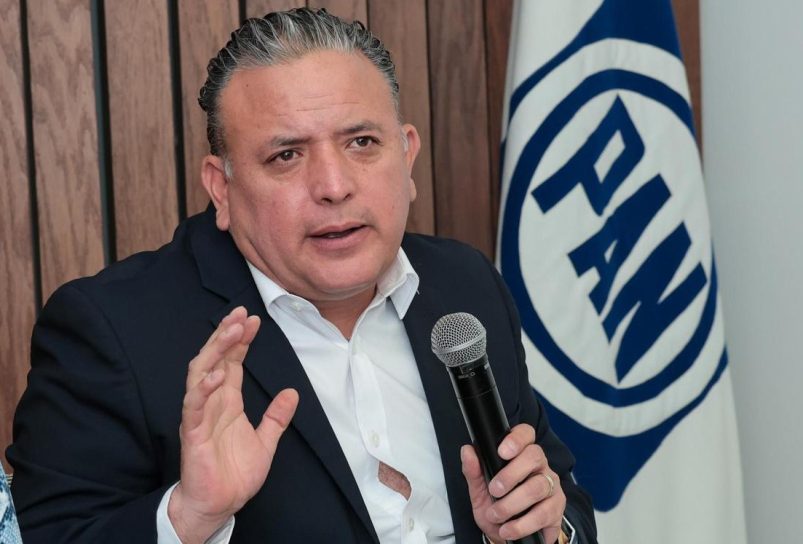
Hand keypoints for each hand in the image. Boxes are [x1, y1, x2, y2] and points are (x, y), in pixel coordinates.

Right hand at [168, 306, 298, 543]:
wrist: (219, 505)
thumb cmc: (235, 474)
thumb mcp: (266, 441)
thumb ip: (277, 417)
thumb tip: (292, 392)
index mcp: (227, 401)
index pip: (231, 362)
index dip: (240, 340)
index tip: (254, 320)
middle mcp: (212, 402)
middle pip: (214, 359)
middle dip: (226, 334)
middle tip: (240, 314)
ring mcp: (200, 416)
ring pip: (200, 374)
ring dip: (215, 351)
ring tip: (231, 331)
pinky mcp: (192, 434)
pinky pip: (194, 406)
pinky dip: (203, 389)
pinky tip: (217, 375)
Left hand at [461, 424, 564, 543]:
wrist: (506, 536)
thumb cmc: (495, 506)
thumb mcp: (480, 490)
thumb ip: (474, 471)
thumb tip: (467, 451)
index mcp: (521, 455)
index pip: (526, 434)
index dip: (516, 439)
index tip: (501, 452)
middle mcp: (540, 467)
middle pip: (534, 456)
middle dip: (511, 474)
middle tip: (494, 490)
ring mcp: (551, 487)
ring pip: (538, 486)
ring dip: (512, 503)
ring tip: (496, 515)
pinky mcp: (557, 510)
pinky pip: (544, 513)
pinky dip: (522, 524)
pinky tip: (508, 529)